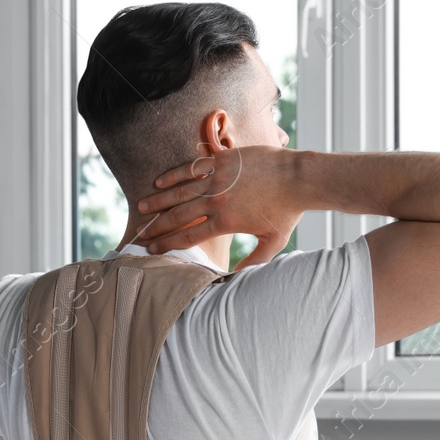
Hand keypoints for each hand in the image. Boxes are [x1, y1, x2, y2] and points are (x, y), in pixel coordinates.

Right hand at [134, 145, 306, 269]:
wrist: (299, 178)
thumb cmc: (287, 211)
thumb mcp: (272, 243)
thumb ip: (254, 262)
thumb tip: (237, 278)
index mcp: (225, 222)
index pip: (189, 237)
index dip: (168, 244)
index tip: (153, 250)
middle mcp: (216, 201)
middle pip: (178, 216)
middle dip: (157, 226)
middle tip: (141, 233)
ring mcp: (217, 179)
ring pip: (179, 192)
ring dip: (158, 201)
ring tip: (142, 208)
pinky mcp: (221, 161)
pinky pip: (191, 169)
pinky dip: (173, 176)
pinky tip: (159, 182)